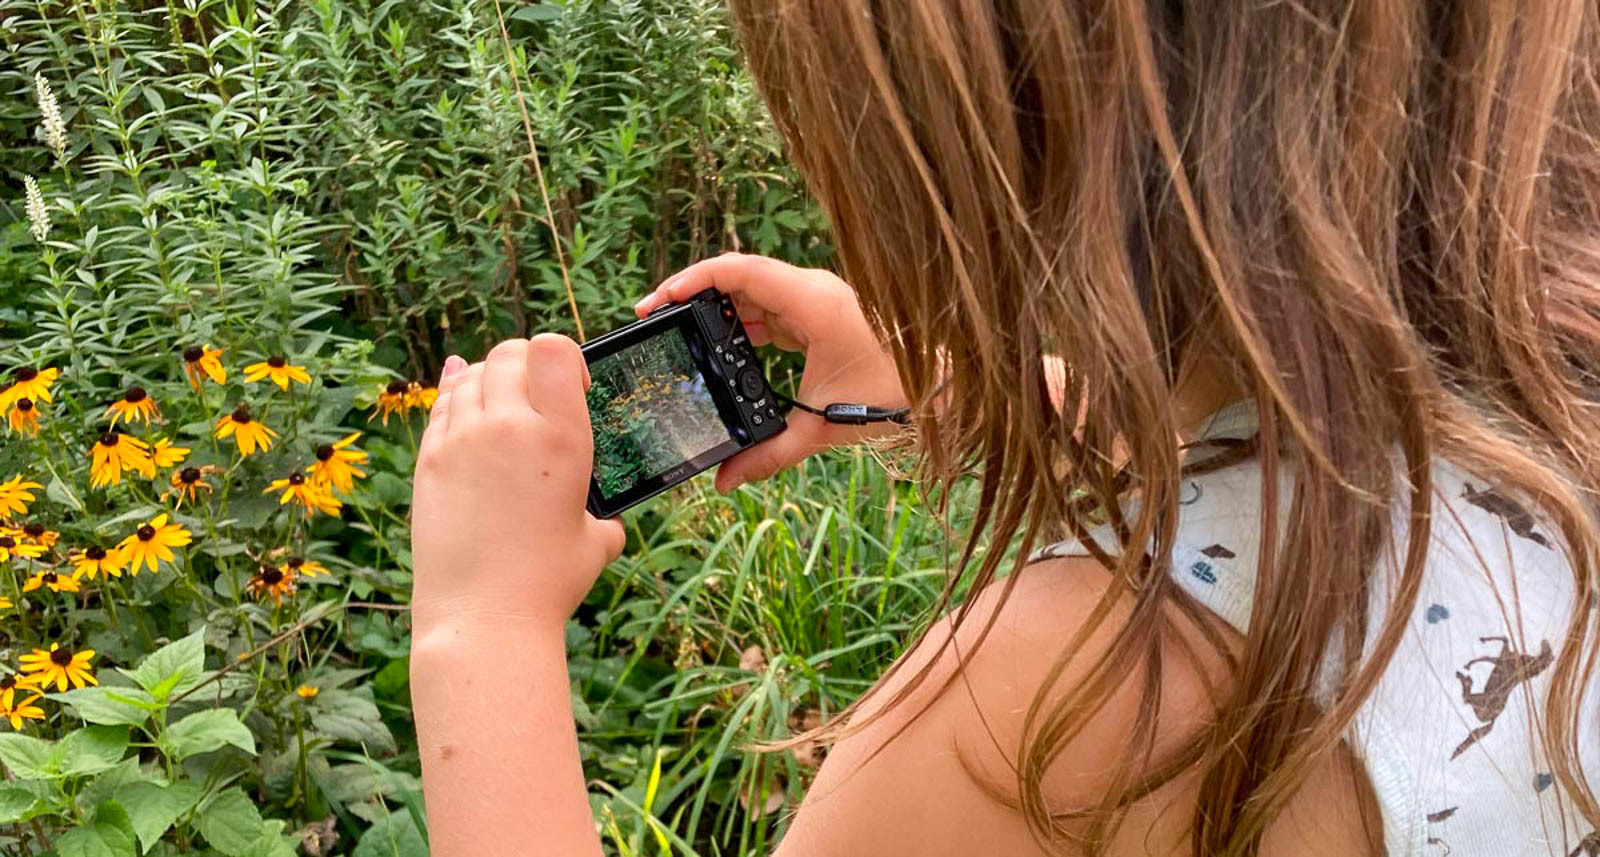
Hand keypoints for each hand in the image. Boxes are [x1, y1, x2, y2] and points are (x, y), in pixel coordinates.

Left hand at [410, 335, 624, 633]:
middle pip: (510, 353)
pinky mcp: (429, 461)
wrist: (483, 617)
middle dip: (527, 362)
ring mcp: (463, 441)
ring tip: (503, 401)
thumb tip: (604, 519)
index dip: (565, 358)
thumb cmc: (548, 583)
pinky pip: (442, 405)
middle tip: (537, 390)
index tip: (572, 385)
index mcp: (561, 438)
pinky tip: (463, 392)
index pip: (554, 350)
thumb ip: (601, 515)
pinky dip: (456, 394)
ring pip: (472, 374)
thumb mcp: (595, 541)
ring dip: (491, 378)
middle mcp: (510, 427)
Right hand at [634, 253, 906, 491]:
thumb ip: (770, 455)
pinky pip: (772, 309)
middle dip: (695, 297)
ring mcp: (818, 299)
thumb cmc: (893, 394)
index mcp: (812, 302)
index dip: (693, 280)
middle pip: (738, 278)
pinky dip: (745, 325)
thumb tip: (724, 481)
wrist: (946, 385)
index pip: (738, 271)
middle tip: (657, 319)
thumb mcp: (823, 428)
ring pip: (754, 294)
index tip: (660, 300)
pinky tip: (724, 349)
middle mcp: (813, 291)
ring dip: (719, 312)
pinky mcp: (822, 314)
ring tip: (682, 335)